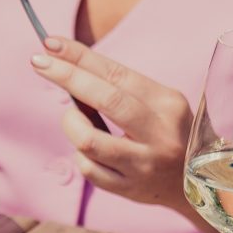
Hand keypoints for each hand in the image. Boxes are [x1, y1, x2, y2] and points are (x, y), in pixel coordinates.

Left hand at [29, 37, 195, 211]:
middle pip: (106, 99)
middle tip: (38, 62)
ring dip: (71, 124)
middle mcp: (160, 133)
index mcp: (168, 104)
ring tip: (73, 119)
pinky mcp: (130, 189)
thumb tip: (66, 63)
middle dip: (67, 76)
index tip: (51, 43)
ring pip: (89, 141)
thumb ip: (120, 88)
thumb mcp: (158, 104)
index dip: (80, 56)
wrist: (193, 183)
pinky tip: (89, 151)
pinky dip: (80, 155)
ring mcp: (145, 164)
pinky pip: (89, 170)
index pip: (118, 73)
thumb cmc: (165, 132)